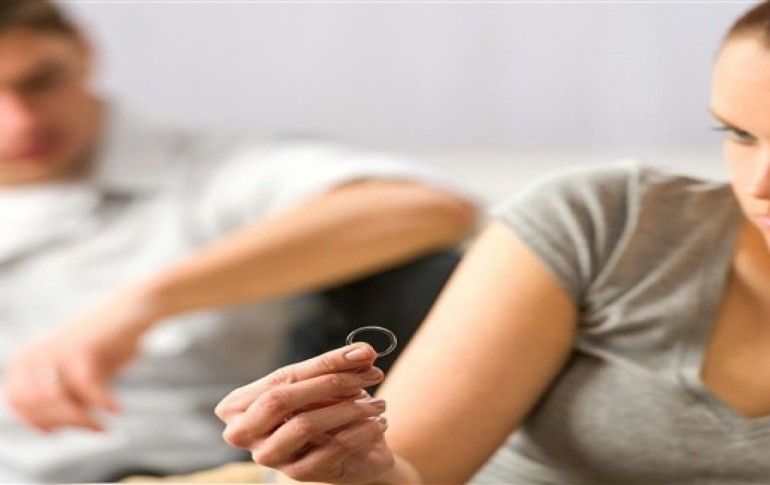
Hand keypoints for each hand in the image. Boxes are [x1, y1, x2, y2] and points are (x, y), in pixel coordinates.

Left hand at [4, 286, 161, 432]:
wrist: (133, 310)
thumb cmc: (105, 347)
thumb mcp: (75, 376)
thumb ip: (58, 397)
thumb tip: (48, 429)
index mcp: (25, 359)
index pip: (19, 404)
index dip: (41, 422)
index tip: (65, 431)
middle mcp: (34, 353)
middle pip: (37, 406)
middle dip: (67, 423)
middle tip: (96, 429)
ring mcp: (55, 349)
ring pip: (56, 401)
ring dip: (82, 420)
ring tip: (104, 427)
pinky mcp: (81, 347)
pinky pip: (86, 386)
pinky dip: (103, 402)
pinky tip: (117, 409)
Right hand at [215, 344, 396, 483]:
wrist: (349, 453)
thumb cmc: (326, 408)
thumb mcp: (326, 382)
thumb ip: (340, 363)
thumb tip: (363, 351)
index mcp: (238, 405)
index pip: (281, 378)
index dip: (324, 364)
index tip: (364, 354)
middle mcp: (243, 433)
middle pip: (280, 400)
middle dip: (330, 383)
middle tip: (371, 375)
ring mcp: (269, 456)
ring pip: (305, 424)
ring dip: (350, 409)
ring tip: (378, 403)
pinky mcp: (298, 474)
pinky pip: (332, 448)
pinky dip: (361, 431)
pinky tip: (379, 423)